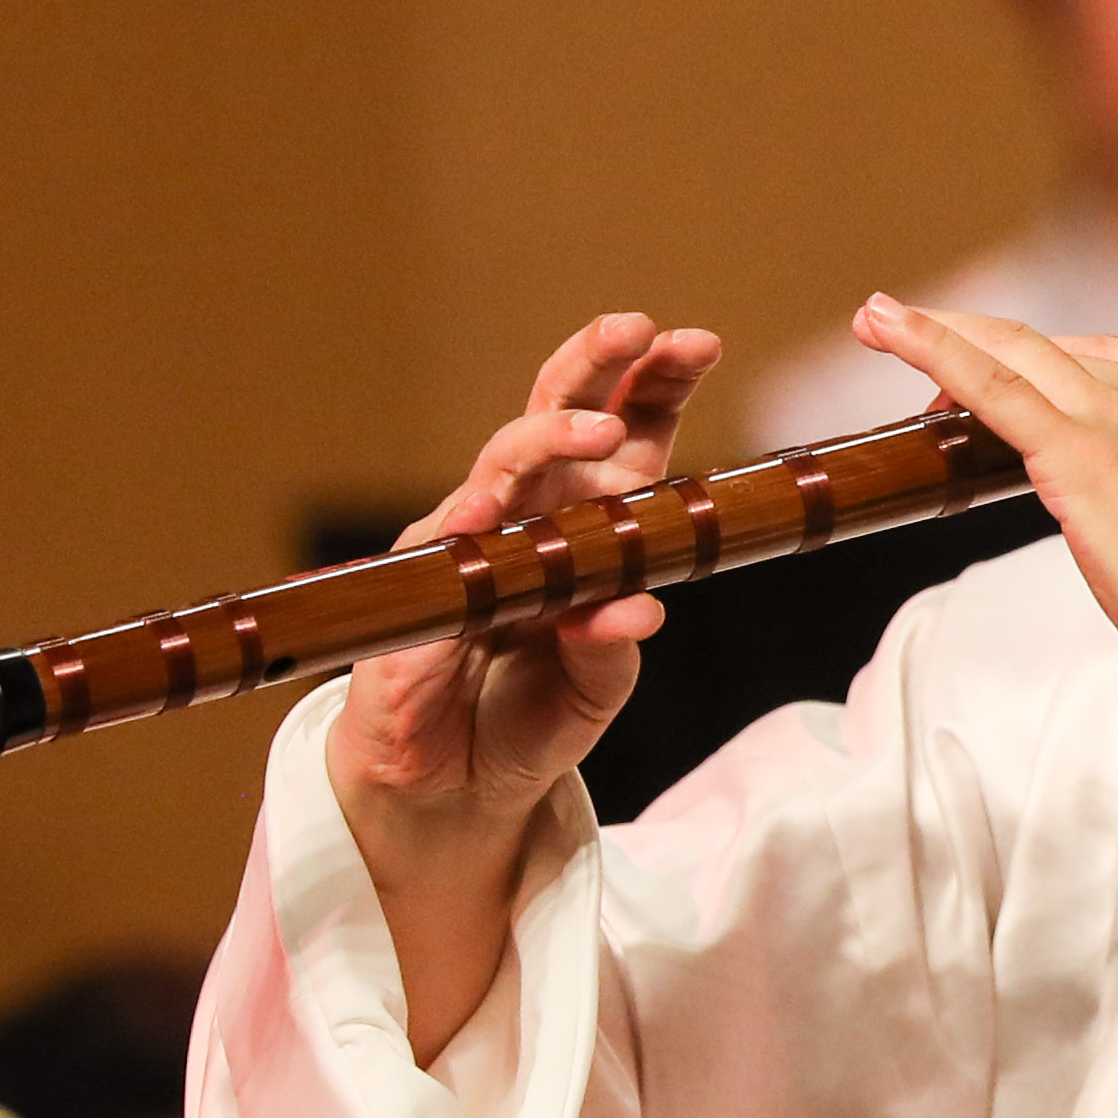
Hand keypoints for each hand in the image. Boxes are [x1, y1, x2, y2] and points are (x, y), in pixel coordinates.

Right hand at [327, 313, 716, 1055]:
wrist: (453, 788)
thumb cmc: (528, 715)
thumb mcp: (597, 685)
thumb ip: (616, 644)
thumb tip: (644, 610)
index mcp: (580, 524)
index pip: (620, 435)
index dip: (653, 385)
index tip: (700, 342)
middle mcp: (521, 520)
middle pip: (554, 420)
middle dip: (594, 368)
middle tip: (636, 329)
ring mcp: (464, 549)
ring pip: (499, 468)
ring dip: (542, 441)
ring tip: (590, 428)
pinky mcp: (417, 596)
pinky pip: (440, 548)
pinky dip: (464, 522)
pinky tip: (486, 504)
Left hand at [856, 298, 1117, 885]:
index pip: (1106, 360)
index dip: (1044, 369)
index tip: (1006, 386)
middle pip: (1050, 347)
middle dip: (978, 336)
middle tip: (913, 334)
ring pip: (1012, 352)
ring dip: (937, 332)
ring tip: (877, 323)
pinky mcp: (1083, 455)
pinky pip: (992, 385)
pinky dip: (932, 348)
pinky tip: (887, 329)